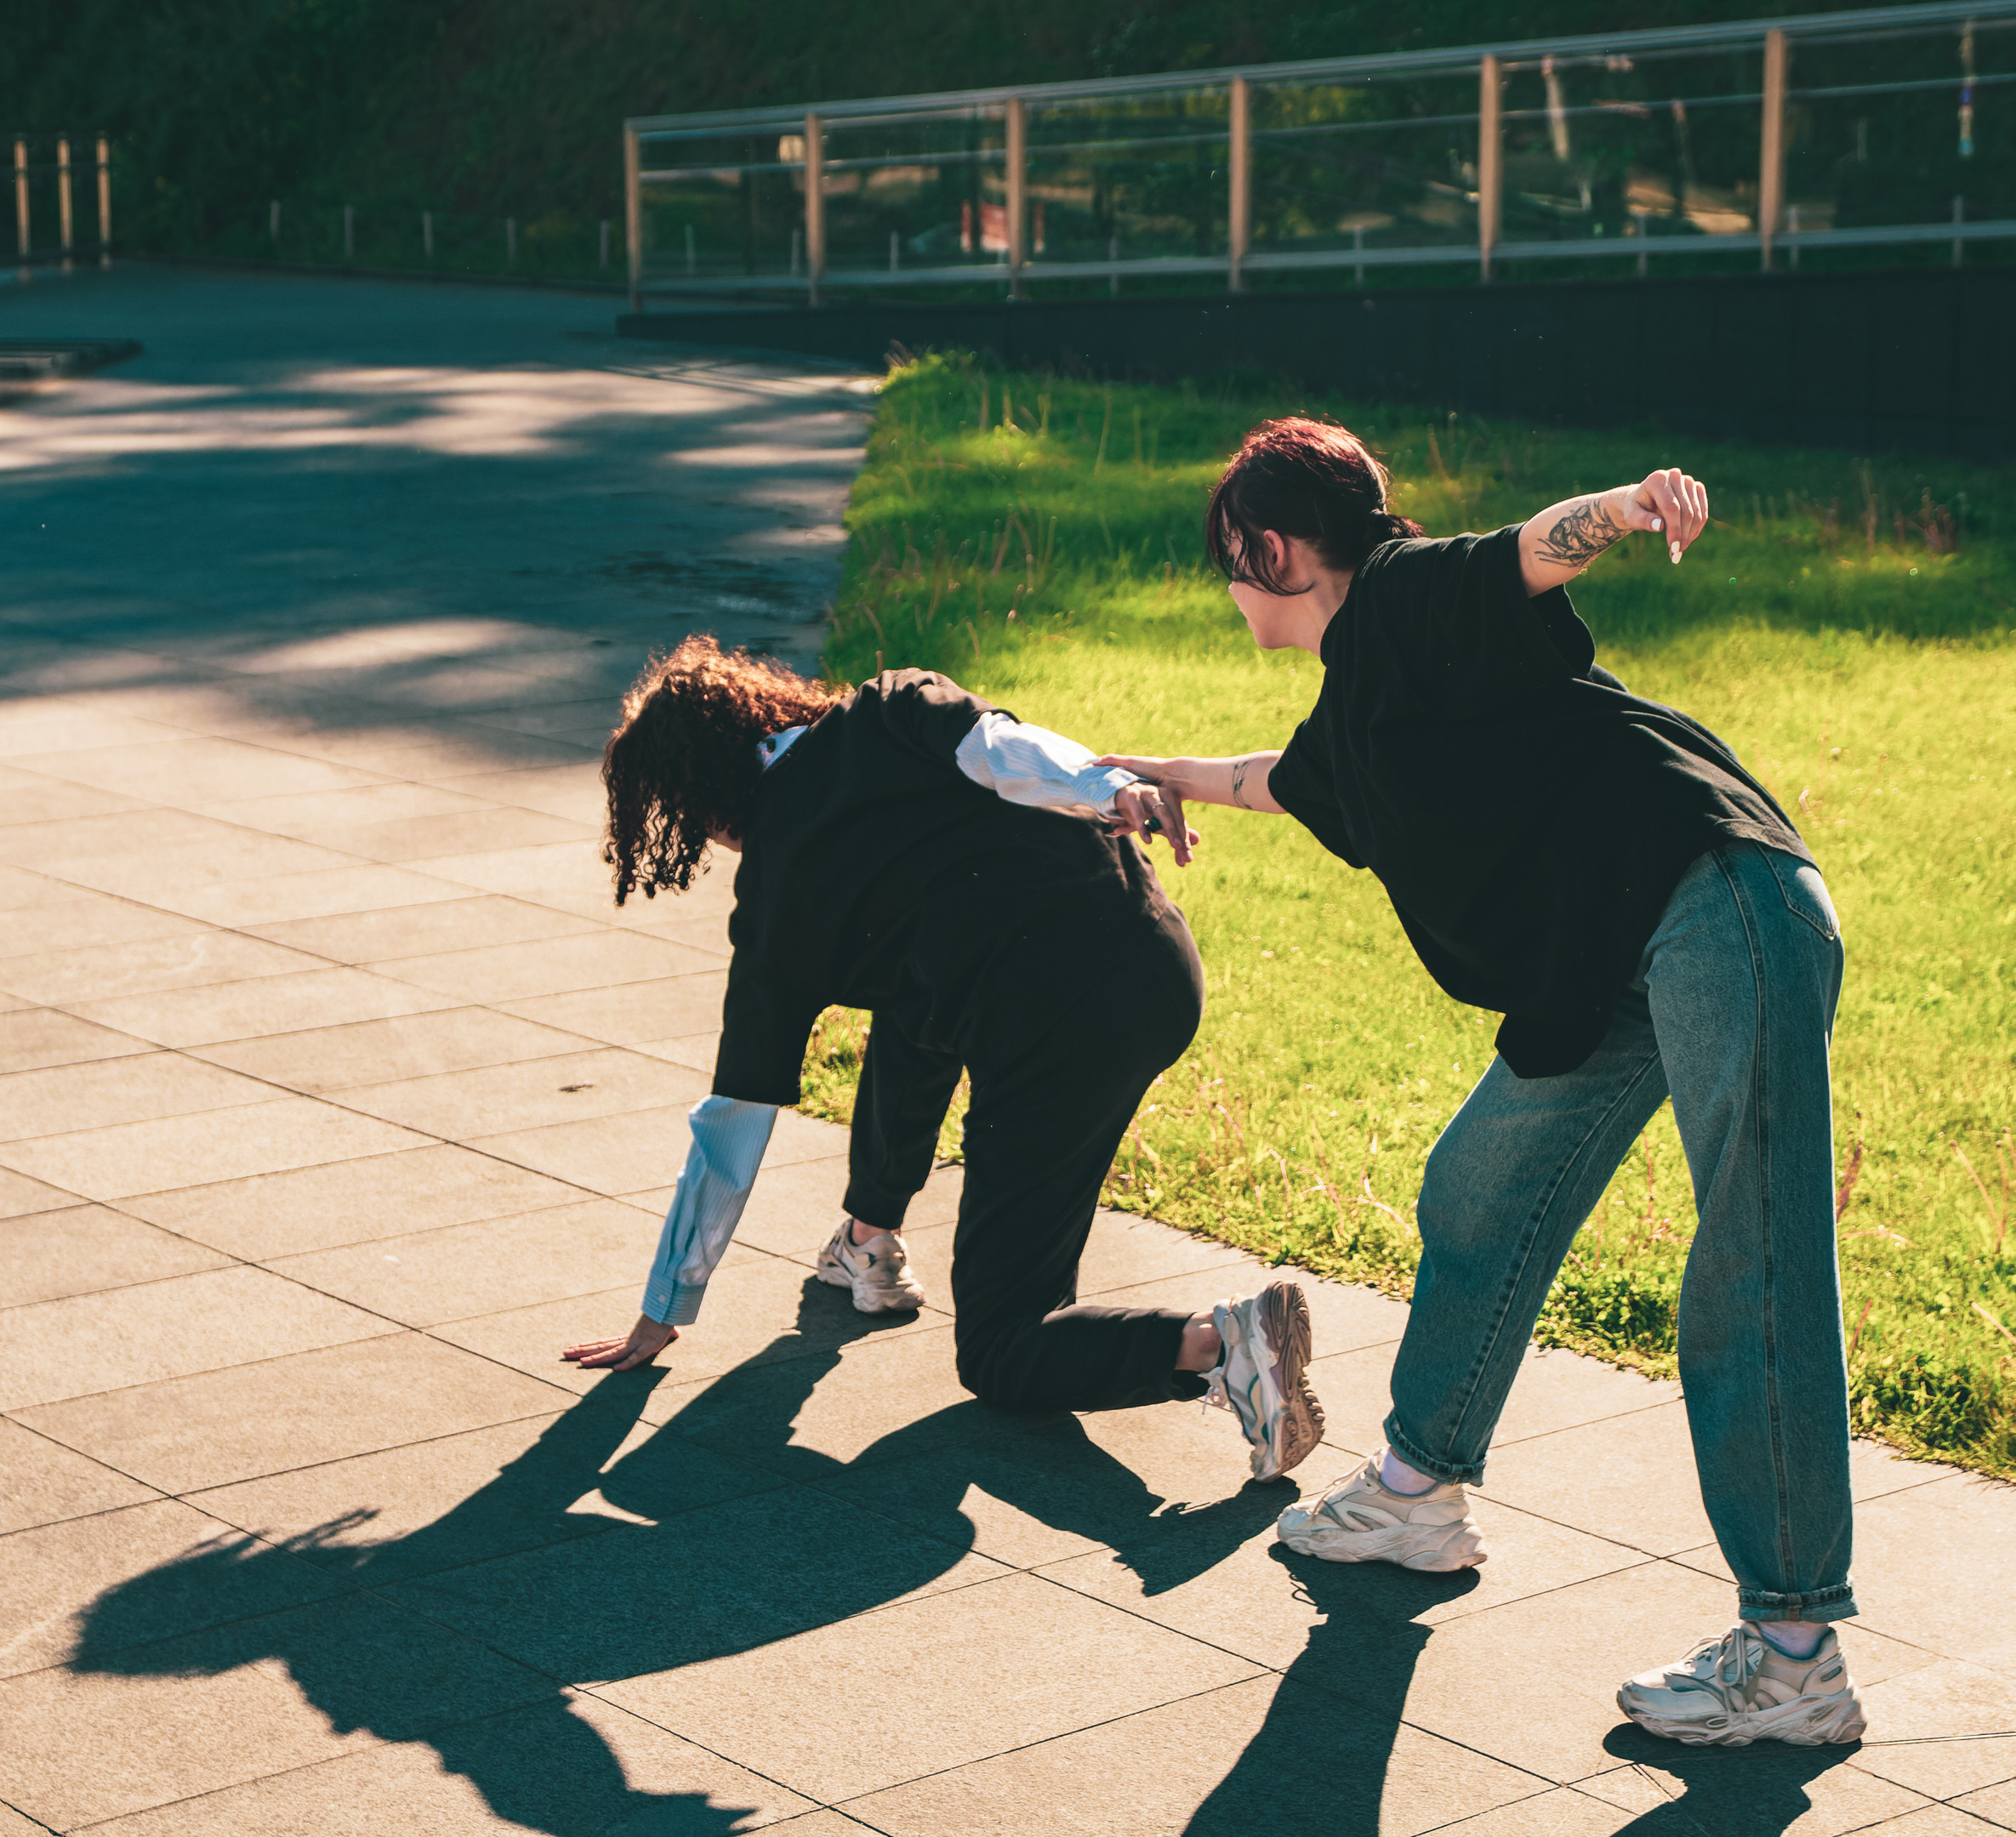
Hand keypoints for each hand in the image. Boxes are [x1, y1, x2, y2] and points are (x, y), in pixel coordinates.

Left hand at [563, 1313, 677, 1370]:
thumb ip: (667, 1334)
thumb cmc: (665, 1320)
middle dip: (582, 1350)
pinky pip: (637, 1357)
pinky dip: (628, 1363)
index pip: (602, 1343)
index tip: (571, 1347)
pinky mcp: (650, 1346)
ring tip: (581, 1362)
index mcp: (626, 1338)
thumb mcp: (661, 1333)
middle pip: (601, 1346)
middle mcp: (627, 1341)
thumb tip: (677, 1334)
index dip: (587, 1346)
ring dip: (597, 1358)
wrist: (674, 1310)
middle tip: (564, 1353)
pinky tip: (616, 1369)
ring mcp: (637, 1343)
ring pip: (614, 1352)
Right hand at [1109, 776, 1197, 866]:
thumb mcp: (1155, 820)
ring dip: (1169, 828)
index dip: (1184, 838)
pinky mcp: (1130, 795)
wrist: (1112, 794)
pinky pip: (1138, 812)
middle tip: (1186, 850)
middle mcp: (1159, 791)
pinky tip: (1148, 840)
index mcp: (1168, 795)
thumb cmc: (1136, 807)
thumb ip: (1174, 829)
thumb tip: (1198, 841)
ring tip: (1175, 845)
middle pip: (1173, 814)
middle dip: (1180, 834)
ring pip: (1160, 810)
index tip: (1188, 857)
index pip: (1179, 819)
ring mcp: (1145, 791)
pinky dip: (1143, 826)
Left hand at [1618, 468, 1709, 563]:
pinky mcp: (1697, 488)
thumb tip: (1660, 526)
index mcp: (1657, 479)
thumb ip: (1643, 521)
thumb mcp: (1632, 516)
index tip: (1673, 548)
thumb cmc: (1635, 509)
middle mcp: (1675, 476)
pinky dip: (1697, 528)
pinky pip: (1702, 511)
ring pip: (1697, 512)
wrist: (1642, 500)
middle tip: (1676, 553)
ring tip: (1680, 549)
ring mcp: (1688, 481)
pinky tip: (1687, 539)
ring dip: (1691, 534)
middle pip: (1686, 511)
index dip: (1675, 529)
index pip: (1672, 508)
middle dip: (1683, 535)